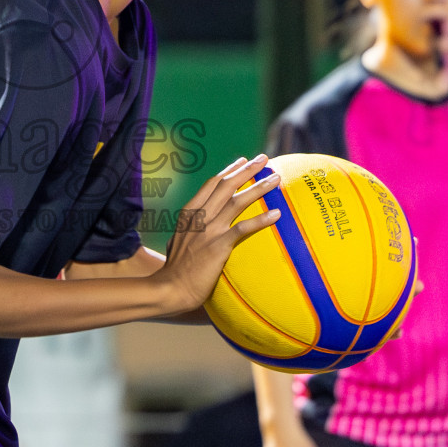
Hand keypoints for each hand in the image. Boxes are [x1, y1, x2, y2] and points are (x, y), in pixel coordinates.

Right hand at [154, 155, 280, 314]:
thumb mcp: (177, 241)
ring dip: (258, 188)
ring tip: (275, 178)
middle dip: (247, 169)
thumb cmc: (175, 270)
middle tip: (264, 158)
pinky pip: (243, 228)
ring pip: (237, 202)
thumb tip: (195, 227)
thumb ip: (189, 230)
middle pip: (226, 186)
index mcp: (189, 213)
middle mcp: (200, 216)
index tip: (242, 160)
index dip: (229, 170)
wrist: (171, 288)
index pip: (211, 184)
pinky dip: (260, 220)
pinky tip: (276, 214)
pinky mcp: (218, 246)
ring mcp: (209, 230)